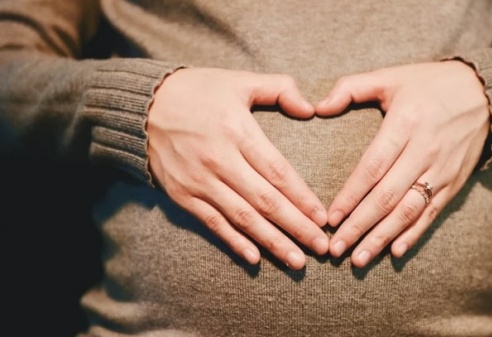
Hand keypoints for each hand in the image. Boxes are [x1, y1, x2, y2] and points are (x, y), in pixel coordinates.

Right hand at [147, 68, 328, 269]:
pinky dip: (234, 242)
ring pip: (242, 218)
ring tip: (297, 261)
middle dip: (296, 227)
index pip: (278, 172)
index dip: (302, 198)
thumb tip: (310, 108)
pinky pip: (212, 223)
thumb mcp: (240, 80)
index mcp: (237, 131)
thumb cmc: (198, 91)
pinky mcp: (182, 195)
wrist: (143, 105)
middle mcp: (219, 160)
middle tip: (321, 248)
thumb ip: (279, 88)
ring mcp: (199, 181)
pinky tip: (255, 258)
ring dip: (272, 242)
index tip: (323, 218)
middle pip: (265, 201)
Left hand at [315, 61, 489, 267]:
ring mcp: (442, 170)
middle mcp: (425, 151)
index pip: (373, 167)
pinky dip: (414, 234)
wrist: (486, 93)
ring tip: (359, 259)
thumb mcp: (391, 76)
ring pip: (408, 211)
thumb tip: (316, 107)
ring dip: (382, 237)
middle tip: (336, 248)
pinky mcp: (454, 182)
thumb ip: (351, 88)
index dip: (351, 195)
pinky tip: (395, 252)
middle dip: (359, 225)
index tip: (330, 218)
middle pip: (388, 196)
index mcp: (406, 123)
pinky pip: (432, 213)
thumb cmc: (429, 84)